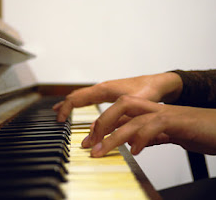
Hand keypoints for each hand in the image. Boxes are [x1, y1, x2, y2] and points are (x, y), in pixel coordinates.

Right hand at [54, 72, 182, 121]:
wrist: (159, 83)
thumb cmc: (148, 91)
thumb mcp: (132, 106)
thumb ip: (116, 120)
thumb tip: (98, 132)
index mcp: (102, 89)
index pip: (76, 98)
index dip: (64, 109)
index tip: (59, 120)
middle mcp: (101, 88)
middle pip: (76, 96)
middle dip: (64, 106)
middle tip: (56, 118)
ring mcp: (105, 89)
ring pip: (81, 95)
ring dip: (70, 104)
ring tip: (62, 112)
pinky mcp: (109, 93)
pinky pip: (89, 97)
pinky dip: (80, 103)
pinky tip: (81, 108)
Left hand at [83, 95, 215, 156]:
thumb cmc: (200, 131)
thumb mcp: (169, 135)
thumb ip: (151, 136)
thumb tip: (134, 142)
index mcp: (151, 111)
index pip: (121, 113)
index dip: (103, 125)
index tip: (89, 142)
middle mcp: (156, 109)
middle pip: (121, 106)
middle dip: (102, 123)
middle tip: (89, 144)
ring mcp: (166, 113)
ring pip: (133, 118)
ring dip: (114, 136)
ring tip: (101, 151)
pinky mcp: (179, 121)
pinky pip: (155, 126)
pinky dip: (142, 138)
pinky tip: (135, 151)